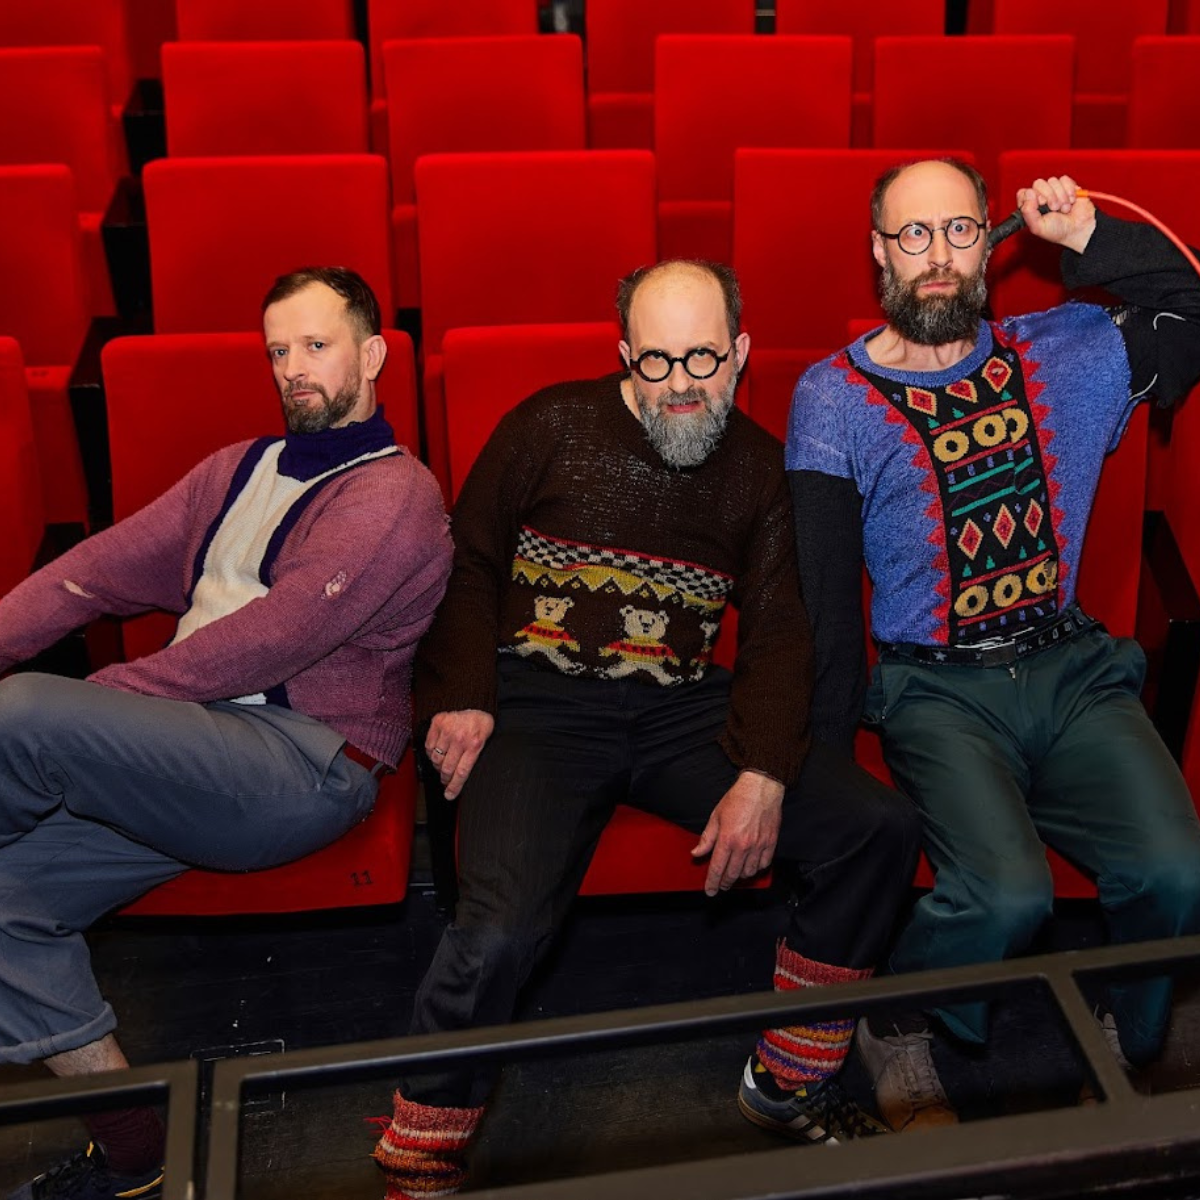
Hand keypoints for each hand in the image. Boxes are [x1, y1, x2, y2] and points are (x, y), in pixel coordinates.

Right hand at [426, 709, 493, 799]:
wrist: (477, 702)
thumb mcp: (486, 743)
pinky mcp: (438, 723)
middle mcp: (460, 738)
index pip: (461, 772)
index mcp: (474, 745)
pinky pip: (428, 745)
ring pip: (436, 758)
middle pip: (446, 768)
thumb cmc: (481, 724)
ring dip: (438, 765)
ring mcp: (448, 730)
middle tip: (445, 780)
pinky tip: (438, 750)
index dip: (454, 787)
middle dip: (445, 778)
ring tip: (443, 763)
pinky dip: (431, 751)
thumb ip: (475, 760)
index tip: (449, 795)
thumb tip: (461, 780)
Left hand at [691, 770, 783, 896]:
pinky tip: (750, 867)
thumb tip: (696, 853)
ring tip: (734, 875)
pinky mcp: (771, 843)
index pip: (717, 868)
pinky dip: (756, 869)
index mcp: (727, 839)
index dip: (712, 882)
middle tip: (721, 886)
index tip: (710, 891)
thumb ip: (707, 838)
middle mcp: (743, 845)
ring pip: (748, 872)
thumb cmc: (737, 799)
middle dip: (725, 883)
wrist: (761, 788)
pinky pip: (764, 864)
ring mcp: (758, 845)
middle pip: (732, 874)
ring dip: (740, 877)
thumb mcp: (715, 816)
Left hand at [1018, 174, 1095, 254]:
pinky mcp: (1067, 186)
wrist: (1079, 229)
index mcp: (1031, 207)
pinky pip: (1064, 180)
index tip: (1040, 206)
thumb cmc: (1058, 230)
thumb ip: (1028, 212)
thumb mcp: (1038, 227)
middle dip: (1049, 197)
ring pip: (1052, 181)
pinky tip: (1071, 201)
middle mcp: (1041, 197)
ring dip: (1061, 197)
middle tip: (1054, 209)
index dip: (1031, 197)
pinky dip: (1069, 191)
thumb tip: (1028, 193)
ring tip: (1064, 208)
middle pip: (1038, 183)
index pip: (1024, 193)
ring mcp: (1054, 190)